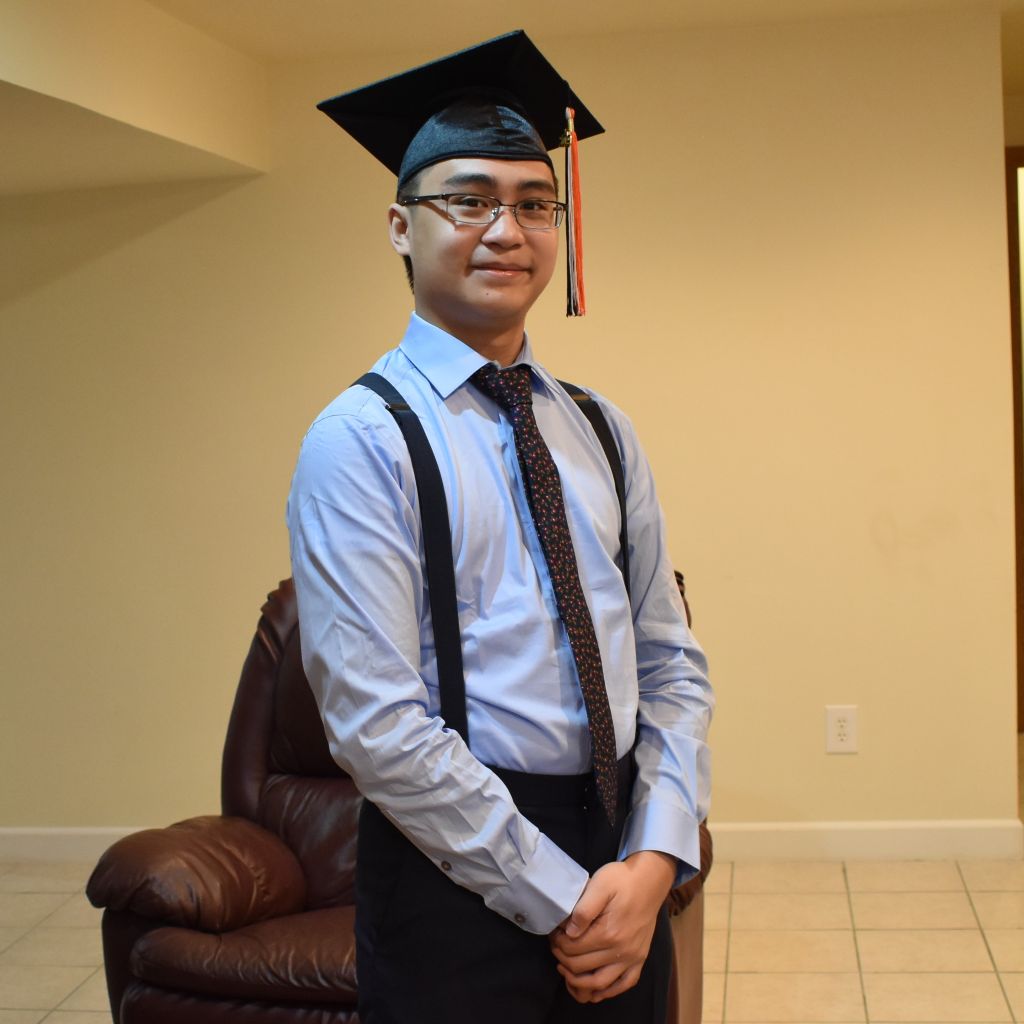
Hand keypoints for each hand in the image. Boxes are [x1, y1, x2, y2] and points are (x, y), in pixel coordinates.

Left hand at [549, 850, 674, 1002]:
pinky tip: (594, 990)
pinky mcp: (640, 959)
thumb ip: (583, 910)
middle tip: (555, 947)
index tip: (553, 933)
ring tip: (565, 970)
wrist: (649, 881)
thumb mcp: (599, 885)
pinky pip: (623, 985)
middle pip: (582, 967)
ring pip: (600, 984)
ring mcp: (633, 957)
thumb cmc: (621, 880)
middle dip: (563, 959)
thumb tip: (569, 932)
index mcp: (608, 932)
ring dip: (578, 982)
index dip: (557, 943)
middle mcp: (621, 950)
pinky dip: (607, 992)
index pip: (573, 948)